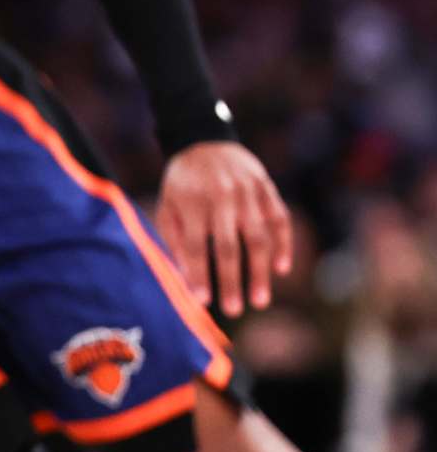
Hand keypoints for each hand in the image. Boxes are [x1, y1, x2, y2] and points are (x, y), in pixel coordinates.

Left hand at [157, 140, 291, 314]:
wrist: (203, 141)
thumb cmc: (182, 183)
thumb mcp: (167, 206)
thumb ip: (175, 240)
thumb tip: (186, 281)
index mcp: (191, 201)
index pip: (194, 246)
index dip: (199, 274)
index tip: (202, 302)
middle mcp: (220, 197)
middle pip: (227, 246)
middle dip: (231, 281)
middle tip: (234, 310)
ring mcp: (247, 192)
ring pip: (258, 237)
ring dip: (260, 272)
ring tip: (260, 301)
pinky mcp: (266, 188)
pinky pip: (279, 220)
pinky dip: (283, 245)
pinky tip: (281, 270)